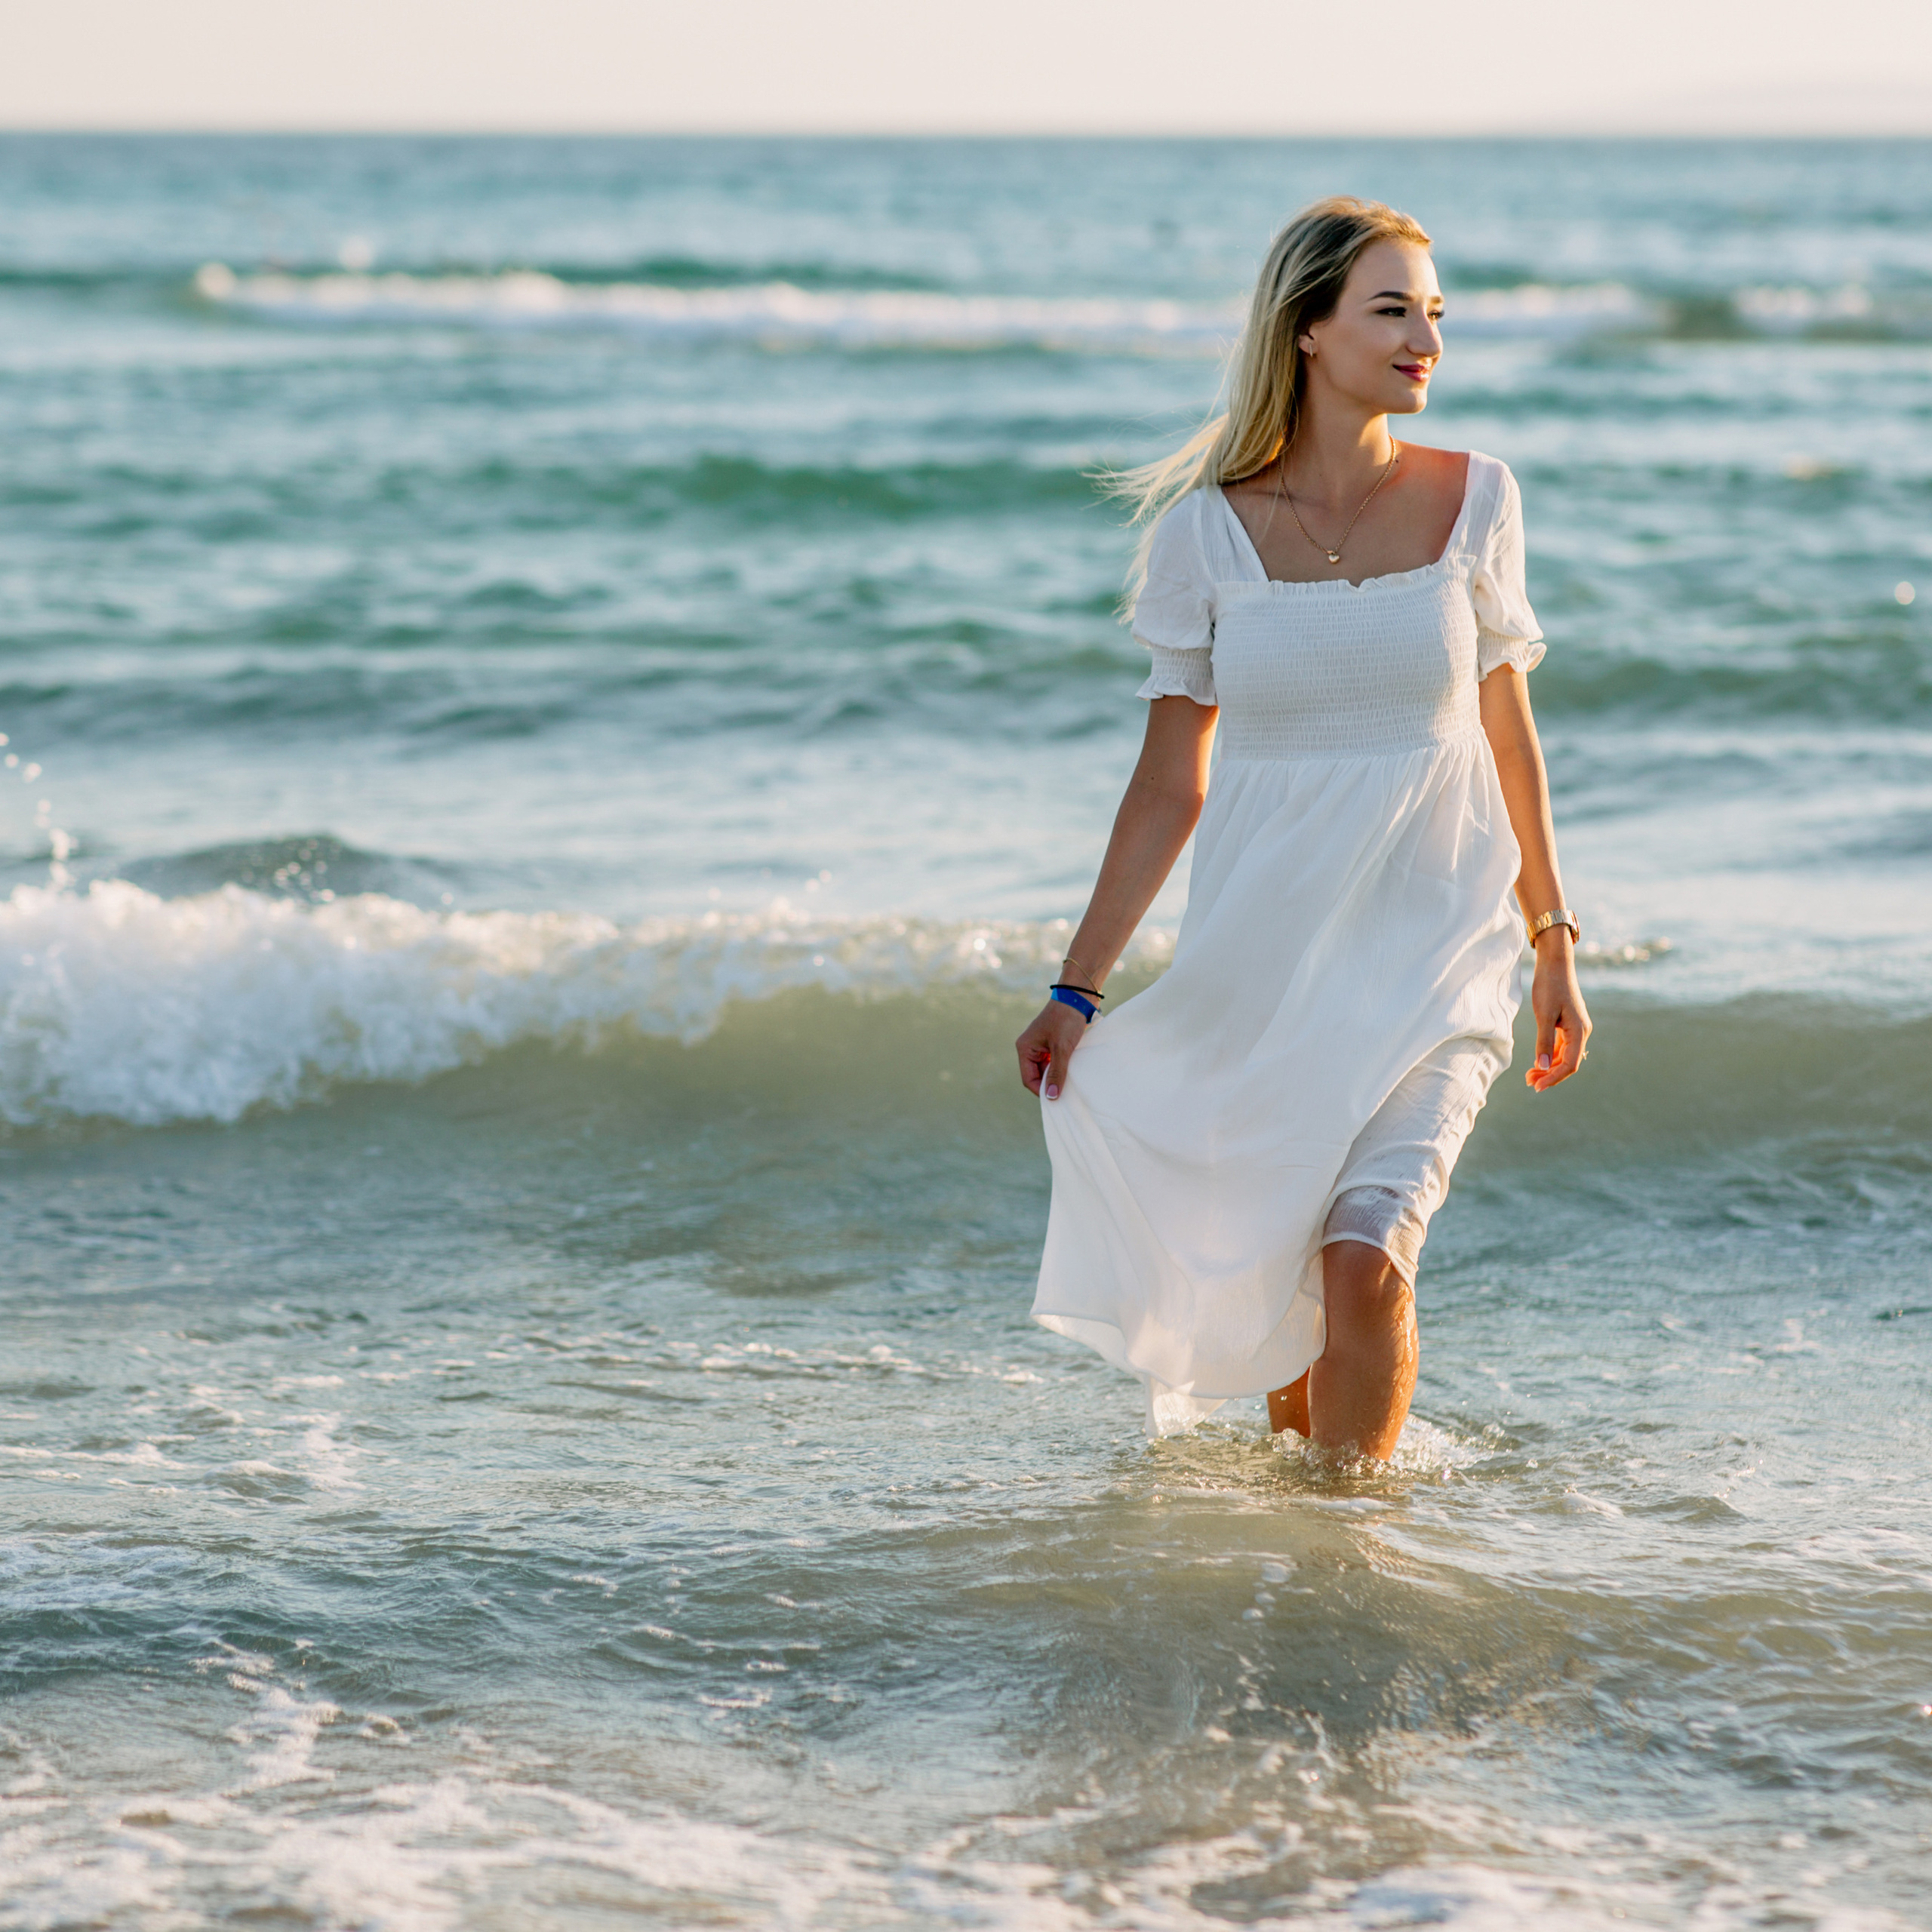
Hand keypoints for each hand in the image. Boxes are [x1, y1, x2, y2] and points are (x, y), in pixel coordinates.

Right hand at [1016, 1000, 1090, 1099]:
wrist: (1078, 996)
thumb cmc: (1067, 1020)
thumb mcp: (1062, 1049)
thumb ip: (1056, 1073)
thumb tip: (1052, 1097)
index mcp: (1025, 1048)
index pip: (1028, 1079)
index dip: (1041, 1090)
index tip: (1057, 1099)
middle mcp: (1030, 1048)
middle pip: (1037, 1075)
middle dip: (1050, 1084)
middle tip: (1066, 1093)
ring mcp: (1041, 1045)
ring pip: (1046, 1069)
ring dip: (1057, 1076)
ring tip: (1070, 1082)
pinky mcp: (1052, 1043)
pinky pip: (1054, 1062)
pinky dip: (1062, 1068)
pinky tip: (1072, 1072)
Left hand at [1526, 936, 1590, 1091]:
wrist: (1555, 964)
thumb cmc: (1549, 986)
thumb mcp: (1544, 1015)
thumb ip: (1544, 1042)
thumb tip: (1543, 1067)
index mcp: (1579, 1031)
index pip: (1569, 1064)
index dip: (1553, 1078)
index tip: (1535, 1086)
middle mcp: (1581, 1032)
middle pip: (1568, 1062)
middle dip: (1549, 1075)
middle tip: (1528, 1082)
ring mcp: (1575, 1028)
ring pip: (1564, 1055)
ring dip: (1548, 1067)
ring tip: (1530, 1076)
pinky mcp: (1568, 1024)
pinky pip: (1561, 1046)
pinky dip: (1549, 1055)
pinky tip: (1538, 1061)